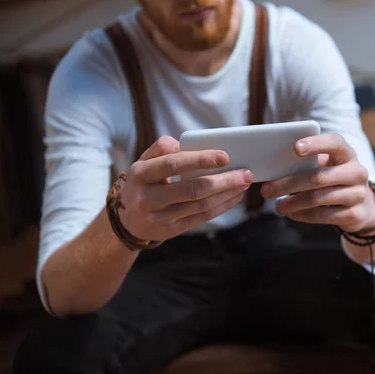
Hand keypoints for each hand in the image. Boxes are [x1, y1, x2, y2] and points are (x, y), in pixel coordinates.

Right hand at [118, 136, 253, 240]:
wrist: (128, 220)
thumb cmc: (143, 183)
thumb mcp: (143, 162)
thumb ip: (160, 148)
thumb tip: (182, 144)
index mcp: (142, 174)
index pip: (174, 165)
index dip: (200, 160)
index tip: (225, 156)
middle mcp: (150, 198)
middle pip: (193, 189)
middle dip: (224, 181)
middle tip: (246, 173)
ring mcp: (162, 217)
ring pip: (201, 205)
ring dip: (227, 194)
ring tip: (244, 182)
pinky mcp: (174, 230)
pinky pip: (203, 217)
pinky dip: (222, 206)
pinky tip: (235, 196)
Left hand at [261, 134, 374, 233]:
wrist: (363, 206)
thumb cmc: (334, 180)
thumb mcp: (328, 167)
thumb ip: (309, 164)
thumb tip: (275, 168)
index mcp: (347, 154)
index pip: (334, 143)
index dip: (315, 144)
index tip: (295, 148)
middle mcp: (357, 172)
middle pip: (317, 177)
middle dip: (288, 183)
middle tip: (267, 190)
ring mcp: (358, 195)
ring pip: (317, 198)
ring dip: (292, 203)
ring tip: (277, 206)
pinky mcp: (355, 215)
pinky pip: (321, 216)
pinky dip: (301, 215)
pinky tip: (291, 213)